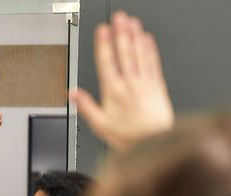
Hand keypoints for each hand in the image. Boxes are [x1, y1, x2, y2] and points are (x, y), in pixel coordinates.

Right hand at [70, 11, 173, 150]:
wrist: (155, 143)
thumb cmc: (129, 137)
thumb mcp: (101, 125)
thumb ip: (86, 107)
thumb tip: (72, 94)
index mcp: (113, 92)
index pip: (107, 63)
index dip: (104, 44)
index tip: (103, 30)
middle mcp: (129, 85)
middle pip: (124, 53)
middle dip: (121, 33)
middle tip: (118, 18)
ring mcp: (144, 83)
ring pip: (139, 54)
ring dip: (135, 36)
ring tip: (132, 22)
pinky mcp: (158, 86)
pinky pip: (153, 63)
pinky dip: (150, 49)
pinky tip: (147, 38)